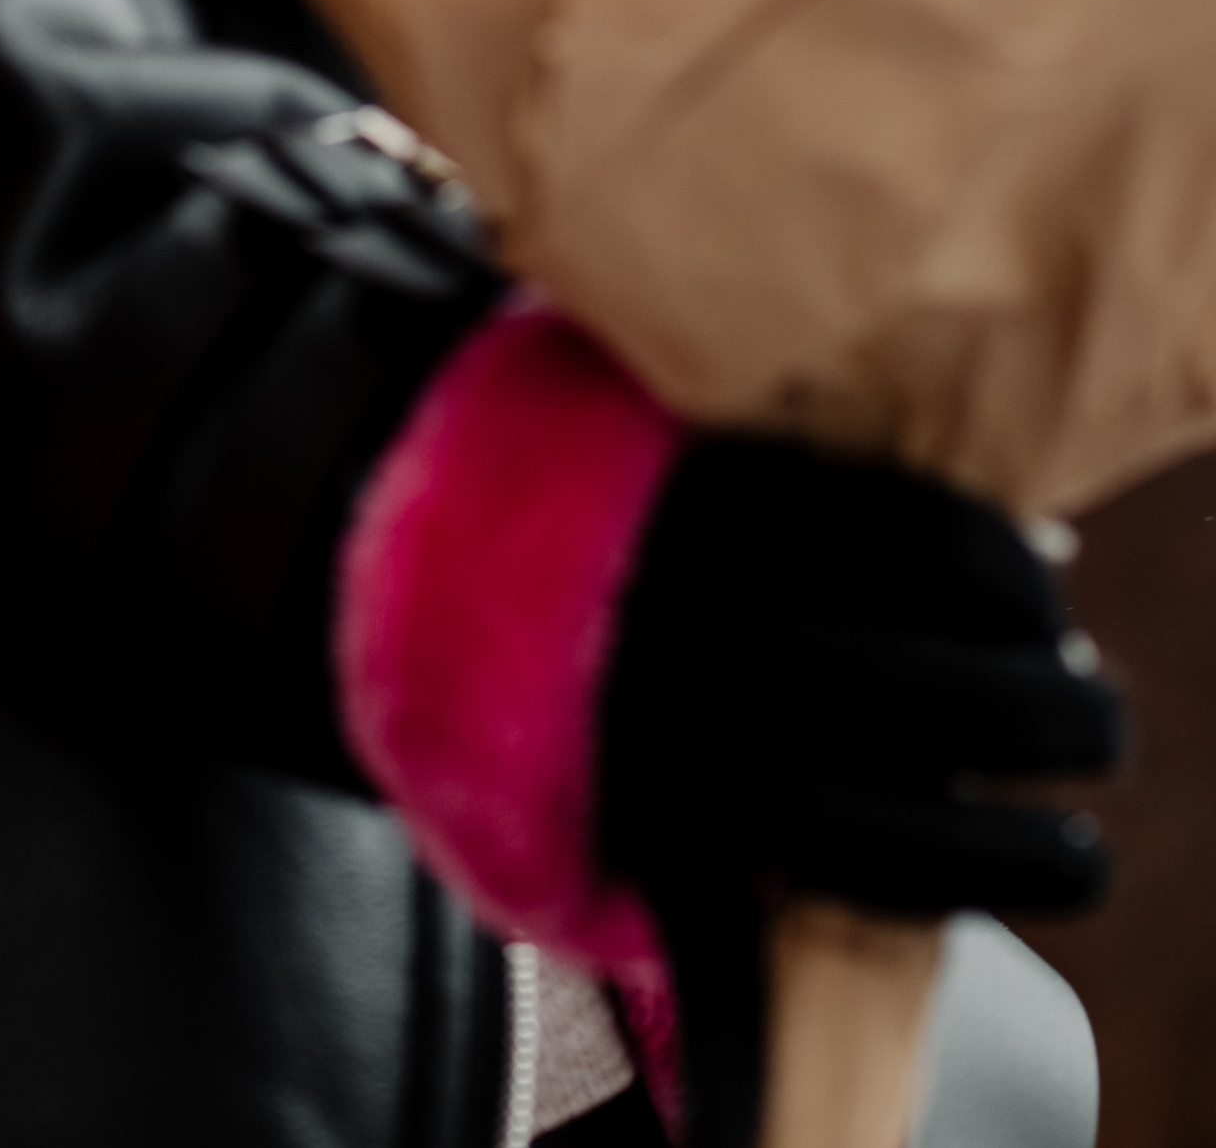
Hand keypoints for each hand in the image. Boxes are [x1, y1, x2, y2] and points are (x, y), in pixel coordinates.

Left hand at [598, 436, 1120, 1147]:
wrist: (411, 538)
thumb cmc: (550, 732)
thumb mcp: (612, 844)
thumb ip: (733, 906)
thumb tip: (810, 1044)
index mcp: (663, 795)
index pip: (880, 860)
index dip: (1002, 864)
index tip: (1071, 855)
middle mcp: (686, 670)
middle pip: (924, 718)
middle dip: (1043, 731)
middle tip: (1084, 726)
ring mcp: (702, 549)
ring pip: (923, 603)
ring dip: (1030, 637)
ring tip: (1059, 652)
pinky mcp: (717, 451)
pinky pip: (893, 501)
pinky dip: (983, 542)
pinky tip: (1024, 565)